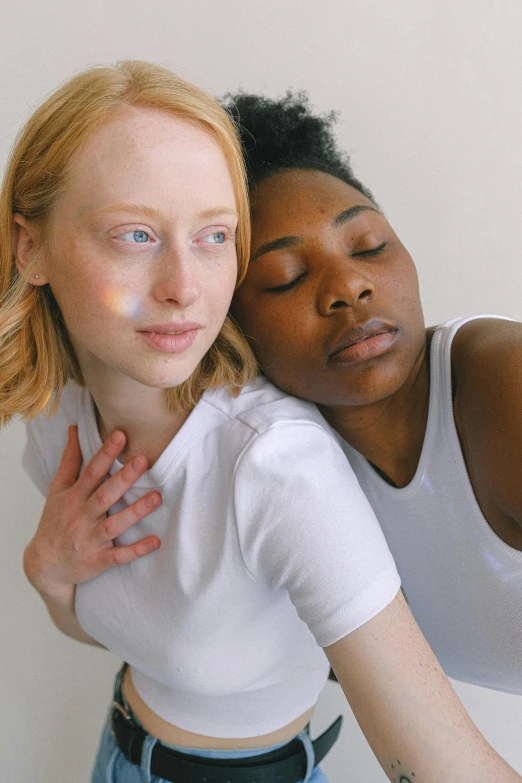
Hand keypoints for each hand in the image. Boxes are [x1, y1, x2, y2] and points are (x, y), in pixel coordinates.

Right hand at [24, 425, 160, 602]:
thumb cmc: (55, 522)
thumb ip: (69, 461)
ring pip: (114, 525)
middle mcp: (82, 516)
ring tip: (157, 497)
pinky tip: (155, 541)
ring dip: (135, 512)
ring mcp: (90, 539)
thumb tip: (74, 430)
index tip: (121, 435)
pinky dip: (136, 550)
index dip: (105, 454)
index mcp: (74, 497)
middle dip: (123, 478)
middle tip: (143, 461)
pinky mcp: (98, 560)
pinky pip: (119, 555)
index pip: (91, 472)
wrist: (44, 565)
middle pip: (104, 495)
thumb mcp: (57, 490)